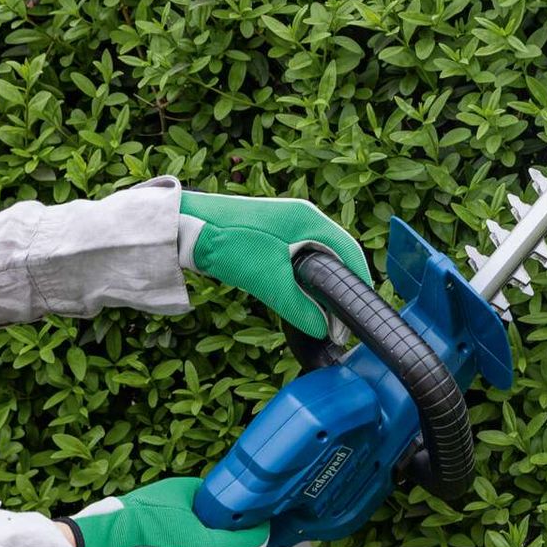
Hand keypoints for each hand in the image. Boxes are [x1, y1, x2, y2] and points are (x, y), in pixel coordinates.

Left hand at [178, 191, 371, 338]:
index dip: (359, 282)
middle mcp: (304, 217)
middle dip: (342, 286)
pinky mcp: (273, 233)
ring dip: (324, 283)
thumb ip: (300, 307)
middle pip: (337, 254)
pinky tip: (302, 295)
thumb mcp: (268, 280)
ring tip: (326, 312)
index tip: (362, 311)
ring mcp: (288, 223)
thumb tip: (326, 330)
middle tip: (342, 318)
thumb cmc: (228, 245)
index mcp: (309, 219)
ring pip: (319, 256)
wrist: (184, 228)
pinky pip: (302, 257)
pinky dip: (307, 277)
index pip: (350, 251)